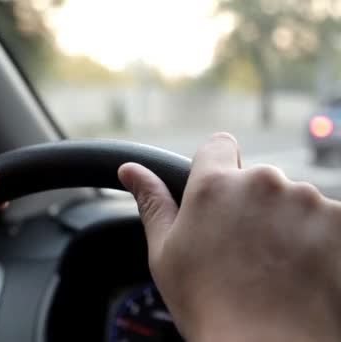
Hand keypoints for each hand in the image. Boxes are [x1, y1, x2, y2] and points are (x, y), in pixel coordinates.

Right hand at [119, 133, 340, 341]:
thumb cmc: (208, 304)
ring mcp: (307, 201)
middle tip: (243, 248)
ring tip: (274, 266)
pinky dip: (318, 239)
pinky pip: (328, 218)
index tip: (219, 196)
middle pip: (258, 179)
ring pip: (294, 199)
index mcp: (214, 186)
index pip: (219, 146)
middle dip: (252, 204)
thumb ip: (152, 202)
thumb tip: (129, 170)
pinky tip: (301, 270)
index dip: (217, 168)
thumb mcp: (165, 252)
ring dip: (287, 221)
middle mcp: (262, 183)